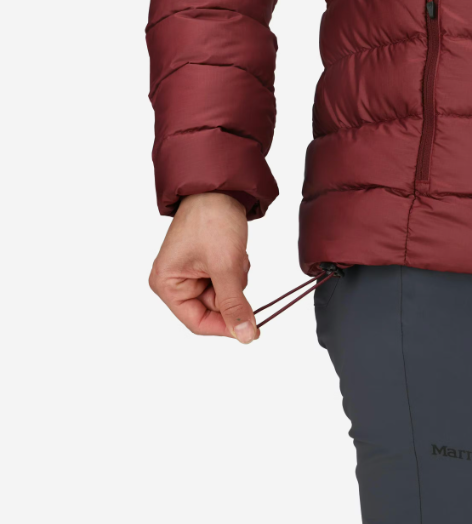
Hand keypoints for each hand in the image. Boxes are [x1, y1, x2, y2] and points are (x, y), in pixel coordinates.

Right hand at [149, 193, 258, 342]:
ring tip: (233, 255)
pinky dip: (236, 271)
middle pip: (212, 310)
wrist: (219, 187)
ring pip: (224, 296)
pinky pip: (228, 283)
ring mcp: (191, 275)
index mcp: (167, 285)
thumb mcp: (225, 267)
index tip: (251, 329)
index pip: (197, 323)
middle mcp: (175, 283)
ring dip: (236, 280)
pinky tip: (234, 252)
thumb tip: (245, 336)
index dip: (225, 327)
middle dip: (231, 292)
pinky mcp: (206, 267)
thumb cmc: (211, 220)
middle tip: (236, 268)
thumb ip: (234, 304)